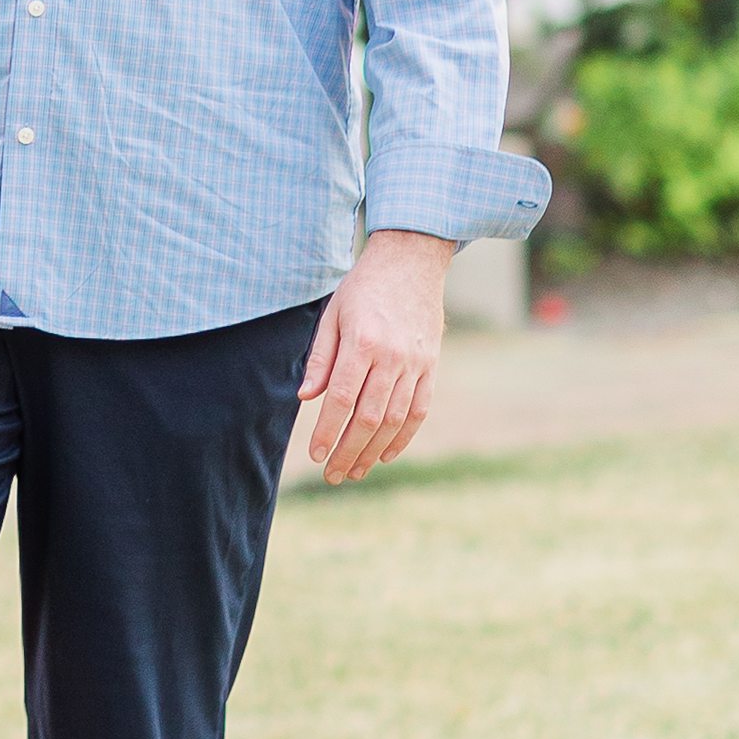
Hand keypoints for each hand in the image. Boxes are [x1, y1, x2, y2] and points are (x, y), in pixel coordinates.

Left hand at [298, 230, 449, 484]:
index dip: (327, 432)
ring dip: (373, 451)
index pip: (341, 399)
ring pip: (395, 420)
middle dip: (348, 451)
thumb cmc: (363, 288)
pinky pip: (419, 411)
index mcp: (362, 343)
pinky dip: (403, 438)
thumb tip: (307, 398)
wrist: (411, 263)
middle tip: (332, 475)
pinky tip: (385, 455)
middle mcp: (392, 358)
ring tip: (355, 471)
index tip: (315, 455)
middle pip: (369, 417)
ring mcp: (416, 365)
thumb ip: (320, 358)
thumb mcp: (332, 314)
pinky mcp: (431, 368)